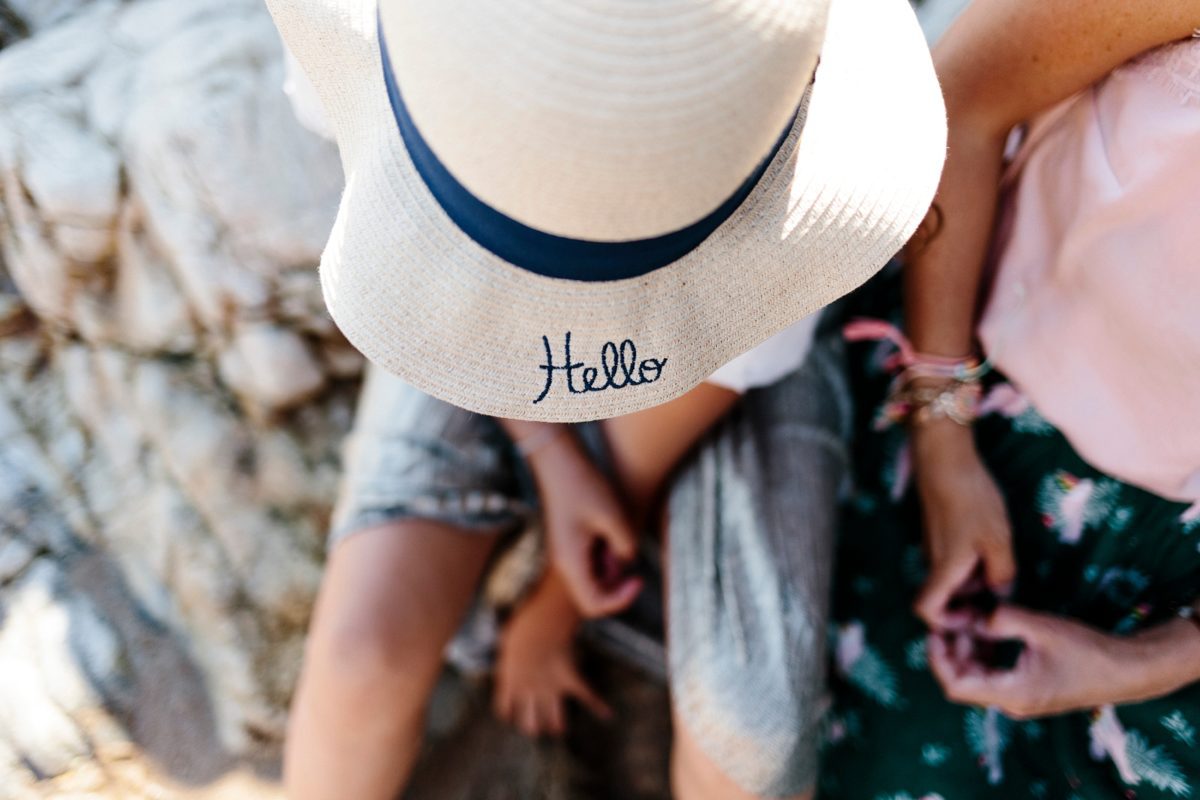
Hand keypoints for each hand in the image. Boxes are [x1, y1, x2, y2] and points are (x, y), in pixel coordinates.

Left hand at [494, 588, 612, 736]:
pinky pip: (586, 695)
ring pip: (554, 717)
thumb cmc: (522, 629)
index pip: (504, 709)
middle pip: (530, 722)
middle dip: (532, 727)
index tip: (510, 716)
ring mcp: (551, 688)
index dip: (507, 714)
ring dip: (557, 725)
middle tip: (536, 729)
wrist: (540, 628)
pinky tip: (606, 714)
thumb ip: (508, 647)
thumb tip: (506, 638)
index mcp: (511, 682)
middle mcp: (530, 691)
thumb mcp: (508, 639)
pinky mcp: (570, 681)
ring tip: (559, 730)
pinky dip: (597, 705)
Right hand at [530, 436, 642, 617]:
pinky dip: (603, 555)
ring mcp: (563, 552)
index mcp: (571, 562)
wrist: (558, 459)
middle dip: (616, 584)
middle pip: (591, 595)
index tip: (639, 579)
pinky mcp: (567, 541)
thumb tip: (626, 560)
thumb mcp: (614, 516)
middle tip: (628, 554)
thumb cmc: (583, 483)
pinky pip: (587, 562)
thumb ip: (625, 545)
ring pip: (591, 578)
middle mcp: (563, 562)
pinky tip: (610, 530)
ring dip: (610, 568)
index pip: (594, 604)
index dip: (621, 600)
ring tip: (618, 537)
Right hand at [912, 419, 1015, 629]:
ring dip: (974, 580)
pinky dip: (971, 562)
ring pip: (952, 578)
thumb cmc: (972, 500)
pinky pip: (953, 560)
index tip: (974, 616)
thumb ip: (1003, 574)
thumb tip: (1001, 595)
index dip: (946, 623)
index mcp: (945, 570)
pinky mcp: (939, 533)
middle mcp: (934, 563)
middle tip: (1001, 589)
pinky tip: (992, 542)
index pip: (927, 611)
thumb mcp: (998, 540)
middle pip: (946, 598)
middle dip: (971, 601)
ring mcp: (934, 547)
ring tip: (1001, 560)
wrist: (945, 460)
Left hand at [928, 605, 1156, 718]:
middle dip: (952, 650)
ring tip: (969, 619)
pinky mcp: (1028, 689)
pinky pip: (994, 674)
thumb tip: (974, 617)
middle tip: (952, 619)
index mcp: (1011, 693)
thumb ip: (1003, 619)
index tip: (934, 632)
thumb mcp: (1042, 627)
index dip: (938, 659)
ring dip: (968, 650)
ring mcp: (1020, 698)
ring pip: (978, 677)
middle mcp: (1011, 702)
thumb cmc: (1088, 650)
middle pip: (963, 681)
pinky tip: (987, 629)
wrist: (1128, 670)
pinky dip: (985, 653)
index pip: (956, 686)